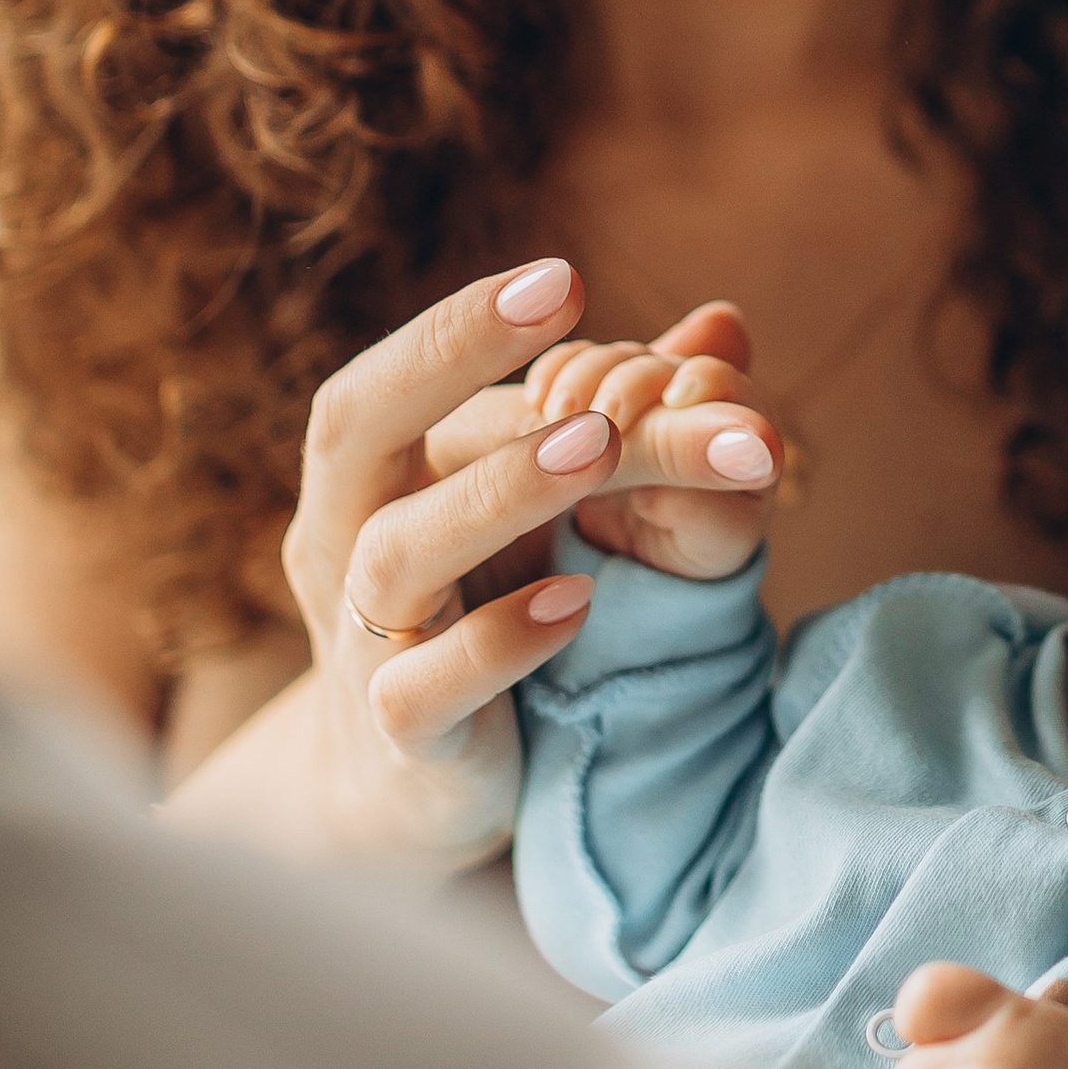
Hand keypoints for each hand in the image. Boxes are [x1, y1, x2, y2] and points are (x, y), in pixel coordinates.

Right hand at [186, 266, 779, 876]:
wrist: (401, 792)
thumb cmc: (473, 611)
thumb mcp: (541, 511)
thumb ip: (624, 419)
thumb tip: (725, 328)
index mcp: (368, 475)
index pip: (394, 378)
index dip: (463, 323)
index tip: (565, 276)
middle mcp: (342, 541)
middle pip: (356, 430)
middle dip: (444, 357)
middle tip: (568, 314)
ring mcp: (362, 641)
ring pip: (397, 553)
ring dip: (501, 490)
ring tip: (598, 443)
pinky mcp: (400, 738)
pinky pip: (426, 686)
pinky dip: (497, 641)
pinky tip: (577, 602)